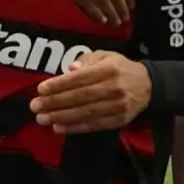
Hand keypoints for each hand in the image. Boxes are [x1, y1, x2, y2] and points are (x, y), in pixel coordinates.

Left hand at [30, 51, 150, 133]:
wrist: (148, 86)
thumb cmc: (120, 68)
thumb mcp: (105, 56)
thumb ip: (86, 61)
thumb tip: (69, 70)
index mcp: (108, 69)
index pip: (79, 79)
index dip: (59, 85)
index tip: (41, 89)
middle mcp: (113, 88)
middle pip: (79, 97)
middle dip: (54, 103)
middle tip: (35, 106)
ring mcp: (116, 106)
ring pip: (84, 113)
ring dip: (61, 117)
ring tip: (42, 118)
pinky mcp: (118, 120)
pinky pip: (93, 125)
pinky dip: (75, 128)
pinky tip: (59, 127)